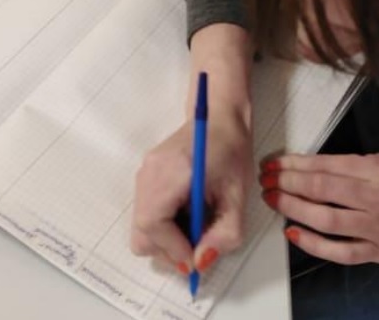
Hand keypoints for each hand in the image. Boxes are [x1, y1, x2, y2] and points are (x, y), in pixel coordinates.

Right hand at [131, 108, 252, 274]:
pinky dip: (164, 225)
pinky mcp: (145, 177)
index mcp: (173, 172)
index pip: (154, 224)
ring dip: (167, 238)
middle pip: (142, 232)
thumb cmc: (230, 150)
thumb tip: (202, 261)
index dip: (174, 249)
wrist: (217, 118)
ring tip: (195, 225)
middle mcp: (150, 173)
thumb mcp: (238, 195)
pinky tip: (186, 213)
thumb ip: (225, 232)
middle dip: (169, 248)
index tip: (197, 258)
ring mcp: (144, 174)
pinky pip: (145, 214)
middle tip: (197, 245)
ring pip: (141, 227)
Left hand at [260, 153, 378, 263]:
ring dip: (293, 209)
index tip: (275, 162)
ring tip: (273, 200)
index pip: (328, 166)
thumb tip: (312, 167)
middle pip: (323, 190)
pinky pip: (341, 252)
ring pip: (327, 219)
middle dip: (288, 183)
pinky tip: (293, 233)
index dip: (296, 164)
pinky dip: (315, 244)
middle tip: (266, 179)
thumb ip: (357, 165)